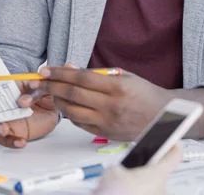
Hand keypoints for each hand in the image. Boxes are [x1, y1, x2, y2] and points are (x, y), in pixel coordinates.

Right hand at [0, 81, 58, 148]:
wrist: (55, 105)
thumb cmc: (44, 91)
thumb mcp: (41, 84)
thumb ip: (34, 87)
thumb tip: (24, 95)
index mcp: (3, 89)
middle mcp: (1, 105)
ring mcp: (6, 119)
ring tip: (2, 128)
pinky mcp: (14, 132)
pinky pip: (7, 139)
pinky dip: (11, 142)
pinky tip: (21, 141)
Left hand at [31, 66, 170, 140]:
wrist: (164, 115)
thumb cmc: (143, 92)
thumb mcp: (123, 75)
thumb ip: (95, 73)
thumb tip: (69, 69)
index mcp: (117, 87)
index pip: (80, 78)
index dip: (60, 73)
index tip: (46, 70)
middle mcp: (111, 106)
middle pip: (72, 95)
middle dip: (51, 87)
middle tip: (38, 81)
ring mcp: (108, 122)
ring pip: (72, 111)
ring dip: (57, 101)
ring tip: (51, 92)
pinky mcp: (105, 134)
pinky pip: (79, 123)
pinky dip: (69, 113)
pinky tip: (65, 104)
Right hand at [98, 145, 182, 194]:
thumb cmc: (118, 193)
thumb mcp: (113, 171)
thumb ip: (122, 167)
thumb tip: (120, 171)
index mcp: (158, 173)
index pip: (175, 154)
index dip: (174, 144)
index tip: (173, 140)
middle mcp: (163, 188)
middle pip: (158, 174)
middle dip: (144, 172)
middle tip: (129, 172)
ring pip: (150, 188)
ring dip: (139, 186)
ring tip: (122, 187)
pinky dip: (137, 194)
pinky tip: (124, 193)